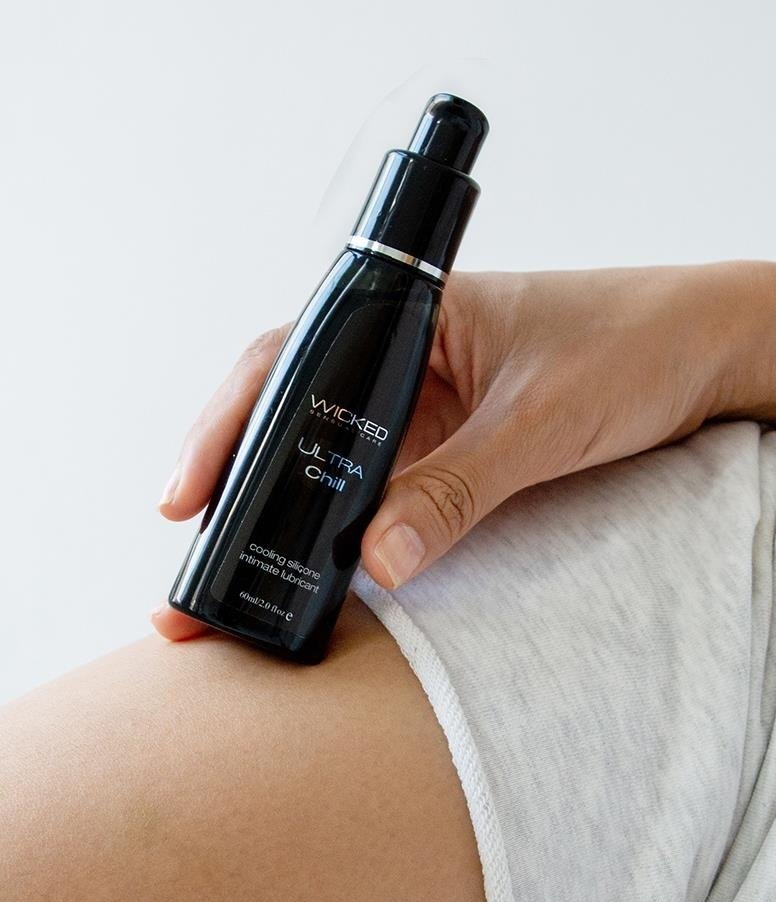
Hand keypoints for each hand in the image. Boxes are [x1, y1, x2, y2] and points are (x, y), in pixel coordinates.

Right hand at [152, 260, 773, 639]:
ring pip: (326, 463)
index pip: (288, 363)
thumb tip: (375, 562)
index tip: (187, 497)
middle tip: (193, 567)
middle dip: (234, 488)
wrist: (715, 354)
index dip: (226, 429)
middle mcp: (401, 359)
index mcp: (407, 315)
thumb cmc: (638, 343)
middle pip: (289, 419)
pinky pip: (377, 493)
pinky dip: (340, 533)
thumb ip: (459, 489)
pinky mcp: (448, 451)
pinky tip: (311, 578)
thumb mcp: (544, 421)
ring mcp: (422, 408)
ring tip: (230, 585)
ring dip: (280, 518)